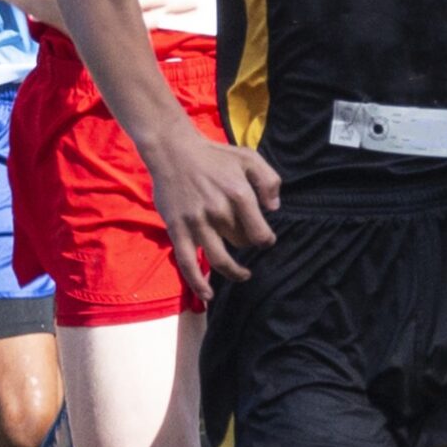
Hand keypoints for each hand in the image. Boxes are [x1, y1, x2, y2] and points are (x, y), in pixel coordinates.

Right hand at [140, 124, 279, 300]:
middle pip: (241, 244)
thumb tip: (274, 209)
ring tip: (242, 275)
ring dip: (234, 272)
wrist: (173, 151)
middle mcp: (218, 212)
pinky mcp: (178, 230)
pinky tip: (208, 295)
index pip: (259, 233)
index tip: (263, 238)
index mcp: (238, 194)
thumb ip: (268, 180)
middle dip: (246, 245)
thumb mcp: (248, 157)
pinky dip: (198, 283)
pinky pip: (188, 263)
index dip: (265, 239)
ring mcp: (196, 223)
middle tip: (245, 241)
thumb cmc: (214, 156)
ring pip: (220, 260)